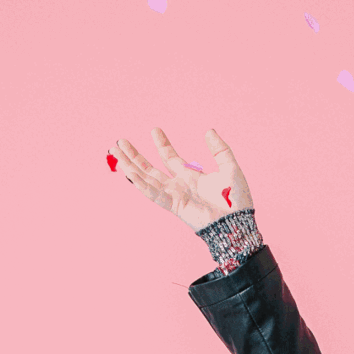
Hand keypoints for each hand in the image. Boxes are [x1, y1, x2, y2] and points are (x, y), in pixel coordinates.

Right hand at [111, 127, 252, 233]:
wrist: (238, 223)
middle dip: (135, 156)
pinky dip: (141, 184)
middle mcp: (179, 186)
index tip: (154, 130)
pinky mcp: (174, 206)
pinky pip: (154, 194)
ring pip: (146, 180)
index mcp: (191, 177)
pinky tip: (129, 172)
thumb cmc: (236, 201)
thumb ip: (220, 149)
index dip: (162, 144)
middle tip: (120, 141)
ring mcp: (175, 196)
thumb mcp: (230, 167)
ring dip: (130, 166)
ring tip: (115, 151)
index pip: (170, 158)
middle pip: (151, 169)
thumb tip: (208, 131)